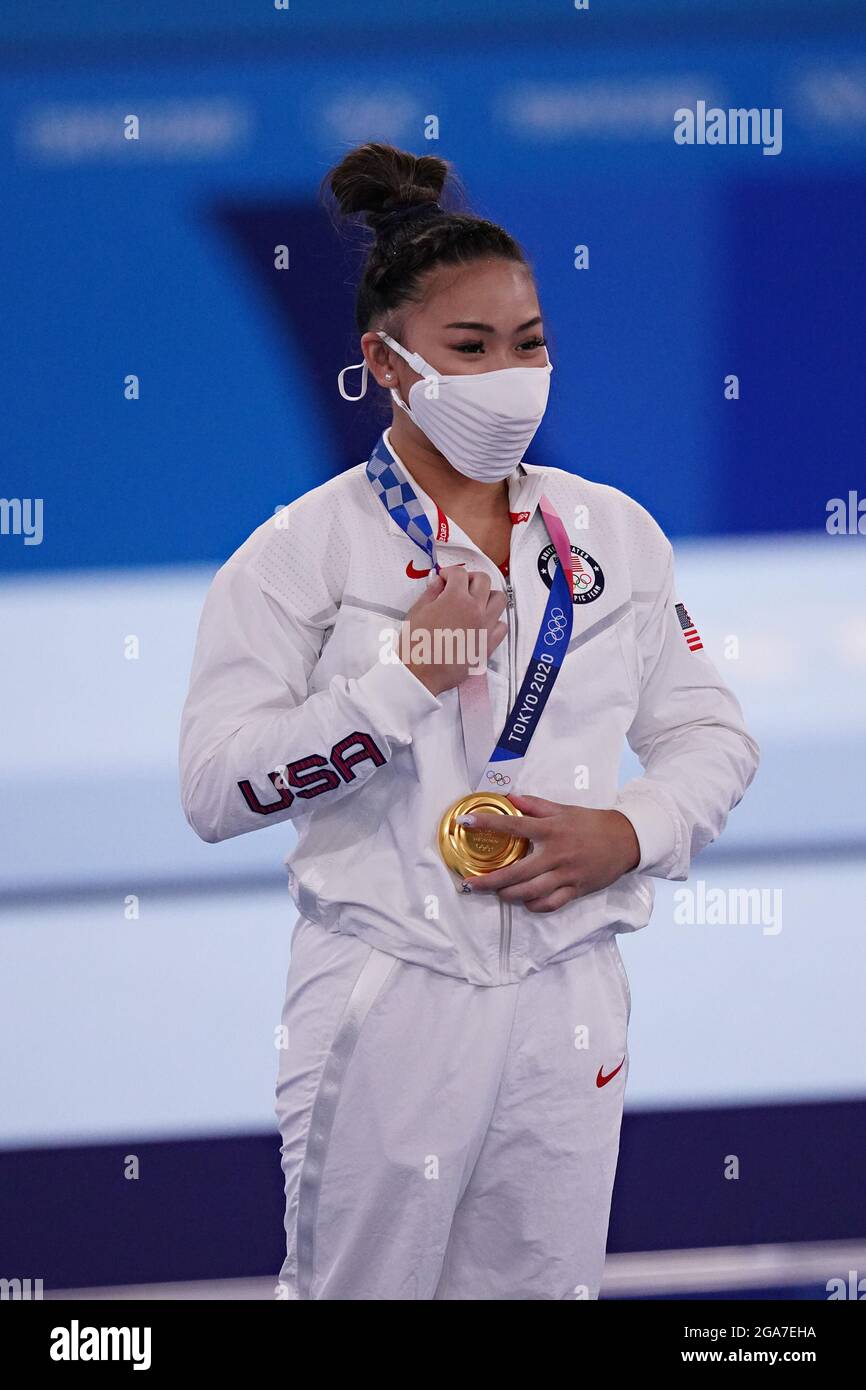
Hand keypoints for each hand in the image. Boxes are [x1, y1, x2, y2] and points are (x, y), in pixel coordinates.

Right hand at [401, 565, 507, 696]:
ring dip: (487, 595)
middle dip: (470, 578)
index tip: (444, 579)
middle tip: (459, 586)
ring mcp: (485, 627)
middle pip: (484, 580)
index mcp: (456, 598)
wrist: (421, 674)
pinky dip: (495, 620)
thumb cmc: (415, 645)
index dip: (449, 572)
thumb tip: (439, 582)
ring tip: (474, 602)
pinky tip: (482, 623)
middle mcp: (475, 609)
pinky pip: (502, 626)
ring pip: (499, 599)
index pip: (460, 573)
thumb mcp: (417, 612)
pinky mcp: (488, 644)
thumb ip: (431, 593)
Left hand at [461, 794, 640, 912]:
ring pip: (530, 892)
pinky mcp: (576, 890)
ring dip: (508, 895)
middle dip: (490, 880)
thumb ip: (535, 805)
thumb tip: (510, 797)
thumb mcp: (563, 810)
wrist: (626, 840)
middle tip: (471, 884)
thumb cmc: (591, 824)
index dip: (487, 823)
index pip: (513, 826)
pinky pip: (550, 904)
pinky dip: (534, 906)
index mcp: (551, 831)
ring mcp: (566, 875)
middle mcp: (556, 855)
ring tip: (495, 893)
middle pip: (517, 872)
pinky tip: (524, 902)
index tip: (465, 822)